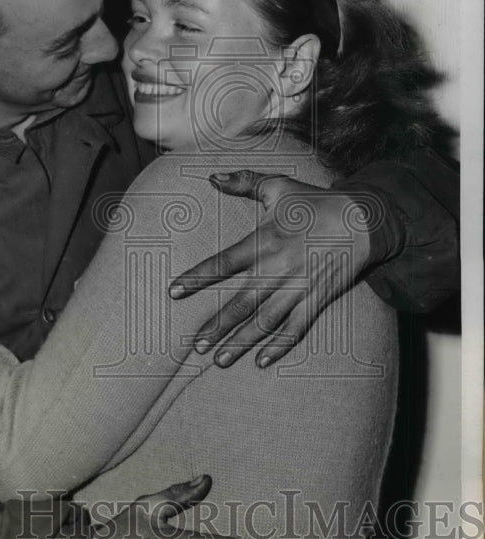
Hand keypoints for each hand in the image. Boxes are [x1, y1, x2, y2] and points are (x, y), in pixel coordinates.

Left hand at [169, 170, 375, 367]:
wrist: (364, 219)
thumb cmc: (316, 202)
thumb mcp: (278, 185)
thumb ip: (243, 182)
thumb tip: (211, 176)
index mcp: (265, 241)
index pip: (223, 262)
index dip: (197, 277)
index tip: (173, 291)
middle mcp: (279, 267)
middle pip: (242, 302)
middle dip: (217, 326)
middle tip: (196, 346)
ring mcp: (299, 286)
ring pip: (265, 321)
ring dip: (241, 342)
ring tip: (219, 360)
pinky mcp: (318, 298)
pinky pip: (297, 328)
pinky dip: (280, 346)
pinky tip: (262, 361)